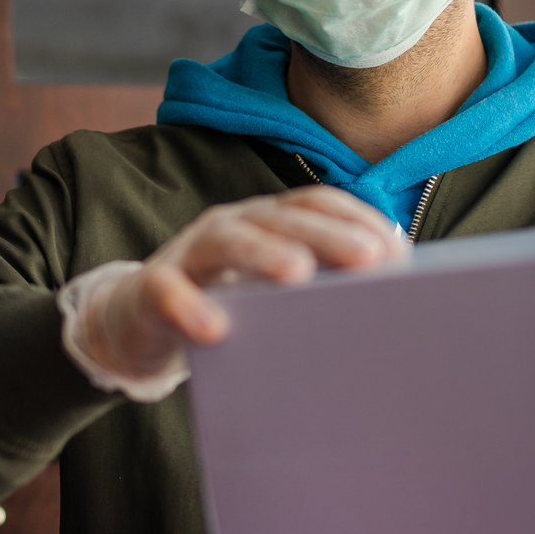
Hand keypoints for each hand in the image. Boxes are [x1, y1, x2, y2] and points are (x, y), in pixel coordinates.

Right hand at [82, 187, 403, 381]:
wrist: (135, 324)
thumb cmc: (222, 306)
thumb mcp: (272, 295)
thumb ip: (318, 290)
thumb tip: (390, 308)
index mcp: (267, 223)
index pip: (316, 204)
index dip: (358, 219)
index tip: (399, 250)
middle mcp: (231, 225)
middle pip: (282, 218)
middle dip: (329, 234)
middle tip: (370, 258)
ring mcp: (188, 253)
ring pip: (227, 240)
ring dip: (264, 253)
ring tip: (298, 273)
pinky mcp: (150, 290)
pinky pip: (166, 292)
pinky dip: (189, 307)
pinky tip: (215, 329)